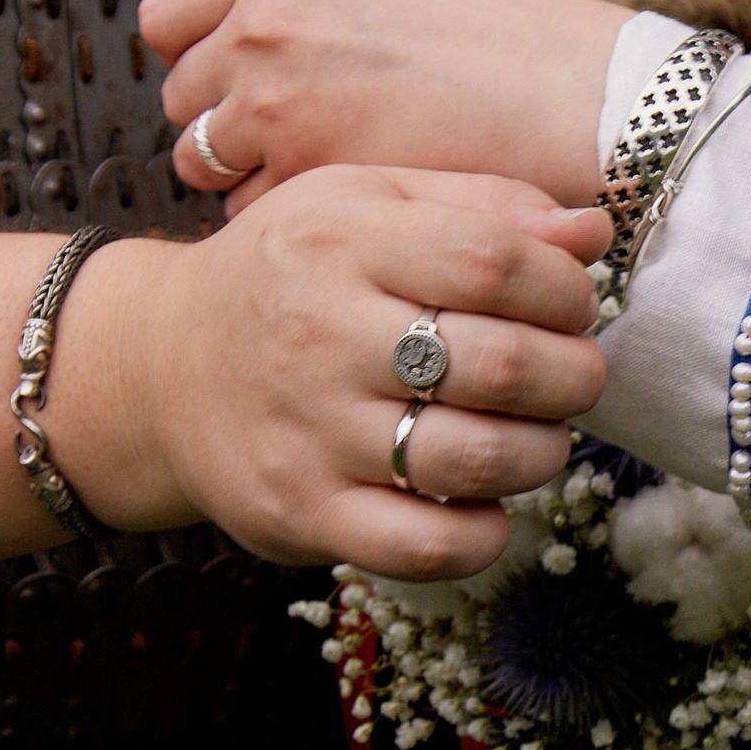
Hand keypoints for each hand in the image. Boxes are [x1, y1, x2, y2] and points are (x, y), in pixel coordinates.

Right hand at [65, 166, 612, 577]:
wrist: (159, 366)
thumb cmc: (289, 274)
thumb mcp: (367, 202)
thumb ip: (482, 206)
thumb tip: (591, 237)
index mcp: (342, 241)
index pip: (493, 260)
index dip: (563, 288)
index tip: (572, 304)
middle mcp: (320, 335)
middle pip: (501, 363)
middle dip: (574, 374)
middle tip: (573, 375)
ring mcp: (309, 433)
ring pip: (477, 460)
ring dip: (543, 451)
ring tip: (538, 433)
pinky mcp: (301, 514)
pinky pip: (427, 547)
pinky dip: (485, 532)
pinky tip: (487, 500)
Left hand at [139, 0, 630, 211]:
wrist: (581, 102)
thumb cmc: (510, 52)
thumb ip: (312, 13)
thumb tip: (259, 56)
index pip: (167, 19)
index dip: (195, 62)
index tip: (232, 90)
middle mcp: (264, 23)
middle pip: (181, 99)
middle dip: (225, 129)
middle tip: (295, 152)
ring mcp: (274, 100)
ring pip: (205, 163)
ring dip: (250, 181)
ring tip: (328, 184)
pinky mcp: (300, 173)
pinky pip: (249, 215)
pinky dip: (291, 223)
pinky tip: (352, 211)